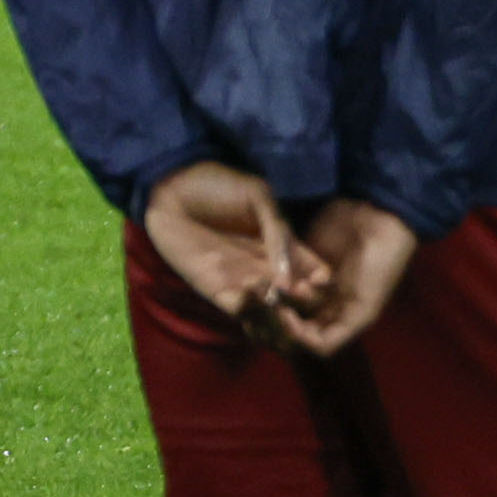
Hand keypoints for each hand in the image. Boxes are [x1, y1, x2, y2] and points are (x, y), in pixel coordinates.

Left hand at [146, 160, 307, 341]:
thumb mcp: (258, 197)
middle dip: (304, 303)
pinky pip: (238, 309)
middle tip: (297, 292)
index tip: (322, 281)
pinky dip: (248, 309)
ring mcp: (243, 281)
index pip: (315, 274)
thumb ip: (278, 230)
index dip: (323, 283)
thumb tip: (289, 274)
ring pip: (270, 311)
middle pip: (297, 300)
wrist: (173, 189)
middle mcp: (269, 269)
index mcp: (286, 247)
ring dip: (276, 310)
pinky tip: (248, 293)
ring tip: (273, 293)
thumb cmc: (218, 185)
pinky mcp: (215, 289)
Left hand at [277, 201, 422, 357]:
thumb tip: (304, 348)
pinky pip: (283, 273)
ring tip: (277, 280)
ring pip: (285, 299)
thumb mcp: (366, 307)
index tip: (285, 316)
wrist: (379, 219)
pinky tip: (277, 268)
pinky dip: (278, 274)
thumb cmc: (380, 266)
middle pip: (295, 322)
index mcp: (344, 319)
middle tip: (271, 302)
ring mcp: (313, 281)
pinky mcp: (303, 258)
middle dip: (281, 316)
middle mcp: (328, 304)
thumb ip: (338, 334)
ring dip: (278, 294)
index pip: (313, 341)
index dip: (296, 335)